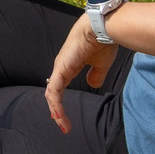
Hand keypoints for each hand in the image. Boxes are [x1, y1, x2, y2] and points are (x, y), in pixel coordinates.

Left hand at [43, 16, 117, 132]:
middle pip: (53, 92)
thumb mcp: (100, 64)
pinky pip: (54, 90)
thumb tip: (92, 84)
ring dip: (56, 110)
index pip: (59, 86)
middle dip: (57, 110)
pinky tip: (58, 115)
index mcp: (69, 65)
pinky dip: (55, 104)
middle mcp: (62, 67)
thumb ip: (96, 75)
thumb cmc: (102, 41)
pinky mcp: (61, 69)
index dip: (59, 101)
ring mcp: (60, 67)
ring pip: (52, 93)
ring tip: (62, 124)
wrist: (101, 28)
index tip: (63, 117)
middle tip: (63, 125)